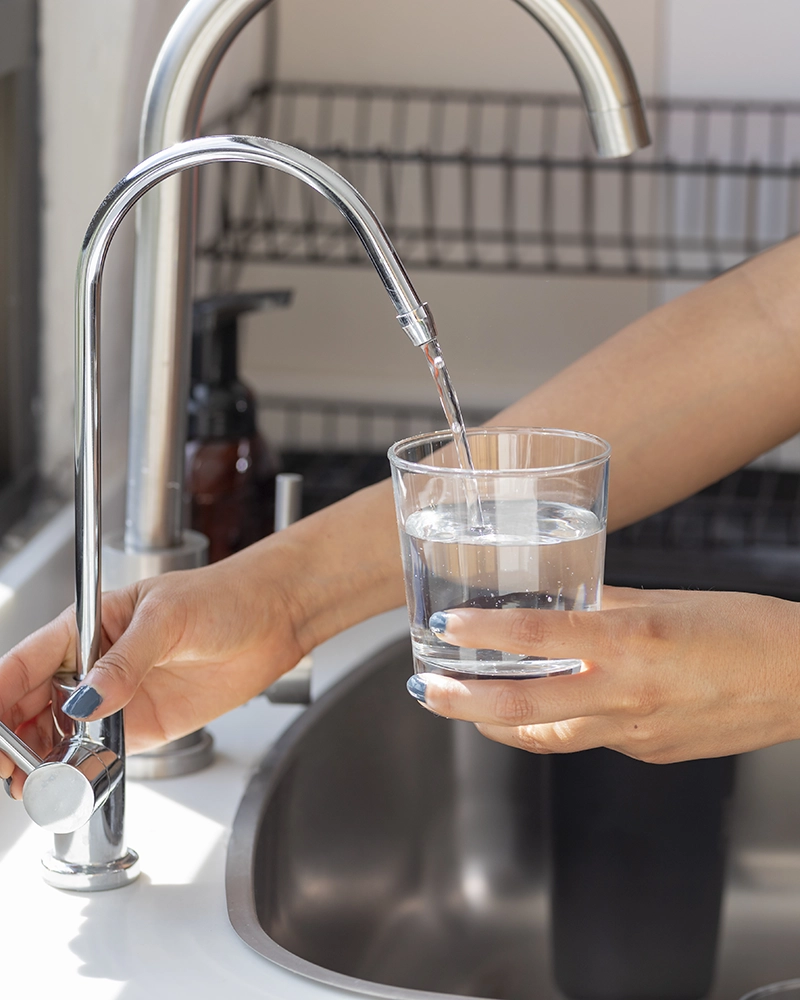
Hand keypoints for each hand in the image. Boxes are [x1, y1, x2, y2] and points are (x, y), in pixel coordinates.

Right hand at [0, 538, 308, 797]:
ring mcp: (116, 698)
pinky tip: (76, 782)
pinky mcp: (142, 726)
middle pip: (29, 706)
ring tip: (40, 784)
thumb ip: (126, 661)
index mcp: (87, 626)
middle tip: (13, 769)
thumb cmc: (224, 596)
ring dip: (43, 763)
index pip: (22, 663)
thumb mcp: (169, 618)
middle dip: (12, 740)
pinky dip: (82, 773)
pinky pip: (99, 755)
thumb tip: (88, 698)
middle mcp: (94, 665)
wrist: (274, 618)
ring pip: (58, 737)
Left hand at [406, 586, 799, 762]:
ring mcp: (636, 733)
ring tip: (462, 705)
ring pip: (547, 736)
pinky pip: (587, 741)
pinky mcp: (648, 753)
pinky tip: (540, 709)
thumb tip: (559, 601)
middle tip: (424, 689)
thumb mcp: (667, 601)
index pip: (539, 635)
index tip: (446, 626)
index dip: (483, 633)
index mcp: (634, 640)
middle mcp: (628, 692)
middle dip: (462, 701)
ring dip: (496, 721)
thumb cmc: (745, 629)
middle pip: (524, 707)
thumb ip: (605, 603)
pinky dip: (553, 726)